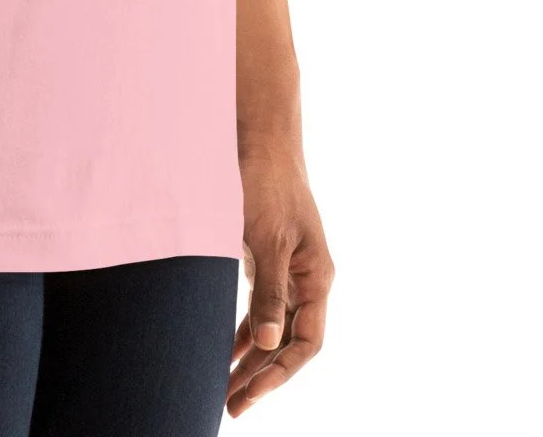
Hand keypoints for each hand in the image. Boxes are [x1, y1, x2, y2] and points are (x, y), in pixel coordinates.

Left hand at [227, 147, 333, 416]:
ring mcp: (289, 270)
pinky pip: (261, 307)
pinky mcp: (268, 258)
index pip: (306, 342)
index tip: (251, 392)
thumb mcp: (267, 239)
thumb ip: (269, 291)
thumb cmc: (267, 183)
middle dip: (262, 375)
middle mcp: (307, 279)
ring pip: (273, 328)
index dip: (281, 371)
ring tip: (225, 391)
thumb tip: (265, 344)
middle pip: (289, 342)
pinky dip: (244, 330)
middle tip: (231, 406)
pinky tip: (226, 351)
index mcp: (317, 277)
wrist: (259, 136)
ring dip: (252, 359)